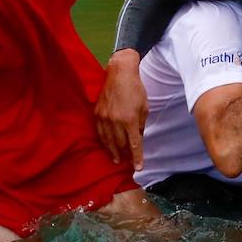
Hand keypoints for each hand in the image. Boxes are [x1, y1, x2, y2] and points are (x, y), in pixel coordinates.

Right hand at [95, 50, 147, 170]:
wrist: (119, 73)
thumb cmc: (135, 89)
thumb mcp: (144, 107)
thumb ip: (141, 125)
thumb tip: (138, 138)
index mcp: (129, 119)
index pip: (134, 144)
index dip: (137, 158)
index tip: (139, 168)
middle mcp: (115, 121)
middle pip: (120, 145)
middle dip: (125, 155)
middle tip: (128, 162)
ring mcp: (104, 117)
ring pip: (107, 141)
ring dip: (112, 152)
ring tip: (116, 160)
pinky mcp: (97, 113)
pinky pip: (99, 132)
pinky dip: (103, 141)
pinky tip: (106, 146)